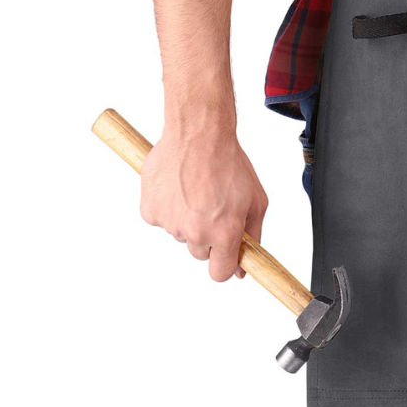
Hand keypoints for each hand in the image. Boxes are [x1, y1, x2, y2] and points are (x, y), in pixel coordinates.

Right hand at [139, 123, 268, 281]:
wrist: (199, 134)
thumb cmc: (229, 162)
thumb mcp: (255, 199)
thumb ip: (252, 236)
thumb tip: (242, 266)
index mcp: (223, 232)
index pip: (219, 273)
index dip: (224, 265)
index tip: (226, 256)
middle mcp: (195, 233)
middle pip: (200, 252)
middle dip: (208, 236)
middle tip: (213, 206)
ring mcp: (170, 224)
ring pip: (180, 233)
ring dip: (188, 218)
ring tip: (196, 189)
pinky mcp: (150, 212)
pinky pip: (161, 219)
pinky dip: (168, 207)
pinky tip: (178, 186)